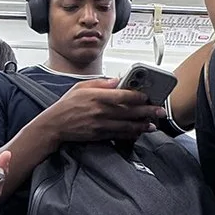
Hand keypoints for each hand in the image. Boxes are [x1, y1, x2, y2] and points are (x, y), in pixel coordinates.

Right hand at [42, 79, 165, 144]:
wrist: (55, 125)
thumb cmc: (67, 105)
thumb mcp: (81, 87)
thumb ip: (101, 83)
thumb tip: (117, 80)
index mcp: (97, 97)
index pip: (123, 96)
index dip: (138, 96)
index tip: (148, 96)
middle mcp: (101, 111)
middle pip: (129, 111)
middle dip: (147, 111)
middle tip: (160, 111)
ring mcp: (101, 125)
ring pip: (127, 125)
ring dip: (142, 125)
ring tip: (153, 124)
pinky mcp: (99, 135)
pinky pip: (119, 134)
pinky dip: (131, 134)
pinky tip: (139, 132)